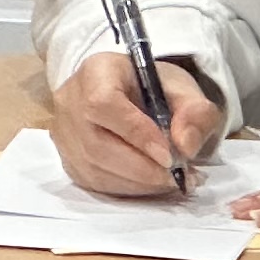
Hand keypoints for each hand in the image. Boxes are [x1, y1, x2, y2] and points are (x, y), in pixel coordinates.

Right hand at [59, 51, 224, 198]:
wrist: (134, 96)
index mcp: (96, 71)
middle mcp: (70, 101)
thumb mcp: (185, 90)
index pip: (103, 104)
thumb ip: (195, 112)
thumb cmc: (156, 89)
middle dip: (142, 168)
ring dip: (138, 182)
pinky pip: (94, 182)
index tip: (170, 156)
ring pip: (95, 168)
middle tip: (179, 176)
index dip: (136, 134)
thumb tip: (186, 147)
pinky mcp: (68, 160)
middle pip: (96, 143)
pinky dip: (128, 188)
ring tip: (172, 181)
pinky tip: (152, 183)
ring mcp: (63, 134)